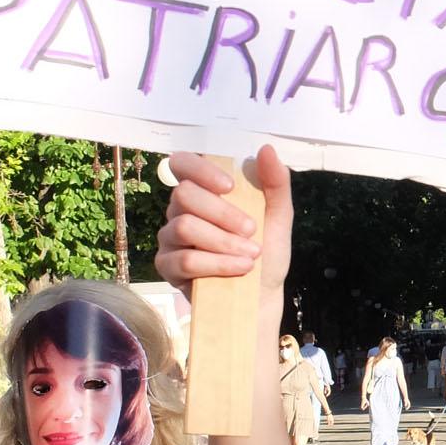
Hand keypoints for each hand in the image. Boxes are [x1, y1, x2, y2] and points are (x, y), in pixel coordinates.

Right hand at [154, 148, 292, 294]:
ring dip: (224, 242)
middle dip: (224, 214)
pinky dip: (217, 264)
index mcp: (204, 192)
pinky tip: (239, 269)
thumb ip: (275, 183)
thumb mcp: (278, 216)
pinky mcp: (166, 266)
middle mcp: (180, 211)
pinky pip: (184, 259)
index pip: (182, 164)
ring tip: (250, 255)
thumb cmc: (266, 253)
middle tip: (251, 231)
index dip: (200, 169)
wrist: (262, 295)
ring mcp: (170, 238)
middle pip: (185, 195)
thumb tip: (266, 149)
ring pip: (185, 227)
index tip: (229, 186)